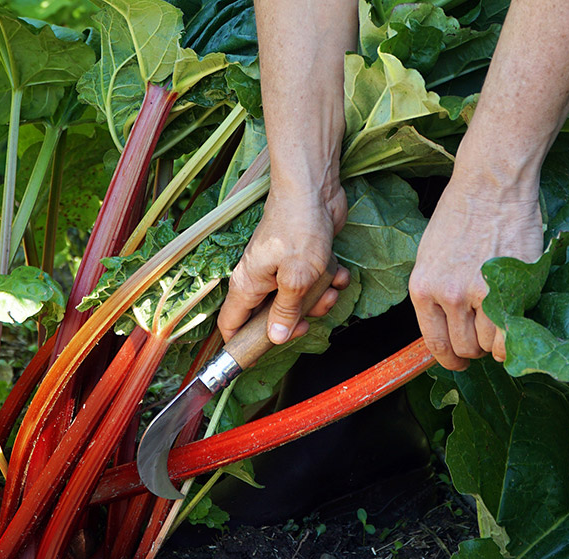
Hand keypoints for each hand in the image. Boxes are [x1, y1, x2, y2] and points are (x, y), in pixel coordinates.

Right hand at [218, 184, 350, 344]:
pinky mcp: (301, 260)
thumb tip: (274, 338)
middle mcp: (259, 279)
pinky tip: (337, 271)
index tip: (259, 359)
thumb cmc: (300, 228)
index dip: (241, 346)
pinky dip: (327, 281)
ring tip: (330, 286)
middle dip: (296, 321)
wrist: (315, 189)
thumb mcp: (296, 278)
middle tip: (312, 318)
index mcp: (247, 284)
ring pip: (298, 302)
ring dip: (319, 300)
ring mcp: (280, 269)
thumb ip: (285, 310)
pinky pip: (313, 283)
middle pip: (271, 318)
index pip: (231, 325)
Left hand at [409, 180, 543, 370]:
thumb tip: (449, 328)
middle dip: (474, 348)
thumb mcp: (431, 257)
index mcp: (422, 288)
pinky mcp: (507, 289)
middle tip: (485, 335)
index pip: (434, 344)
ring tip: (501, 321)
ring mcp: (477, 294)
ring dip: (495, 341)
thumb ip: (437, 294)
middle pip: (463, 349)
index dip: (450, 360)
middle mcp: (446, 295)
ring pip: (486, 346)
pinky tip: (514, 326)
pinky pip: (508, 337)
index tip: (459, 361)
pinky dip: (512, 341)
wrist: (490, 185)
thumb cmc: (462, 214)